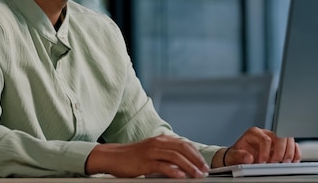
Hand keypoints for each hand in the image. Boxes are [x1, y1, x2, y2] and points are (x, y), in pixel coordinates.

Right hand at [85, 134, 208, 178]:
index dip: (196, 154)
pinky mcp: (144, 162)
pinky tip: (180, 177)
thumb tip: (183, 163)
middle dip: (196, 160)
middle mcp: (157, 143)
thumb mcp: (152, 151)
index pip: (184, 144)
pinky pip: (162, 166)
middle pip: (183, 148)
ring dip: (189, 166)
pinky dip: (173, 171)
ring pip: (175, 157)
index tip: (204, 164)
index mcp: (161, 139)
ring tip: (197, 175)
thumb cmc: (133, 156)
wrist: (113, 156)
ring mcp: (151, 152)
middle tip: (204, 170)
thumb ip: (166, 154)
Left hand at [213, 127, 300, 166]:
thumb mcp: (233, 155)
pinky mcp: (281, 146)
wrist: (238, 158)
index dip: (266, 152)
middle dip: (281, 151)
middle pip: (280, 136)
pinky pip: (293, 146)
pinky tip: (292, 162)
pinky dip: (295, 154)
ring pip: (289, 140)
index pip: (265, 139)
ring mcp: (274, 139)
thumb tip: (248, 157)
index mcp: (254, 133)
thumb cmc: (236, 155)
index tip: (262, 163)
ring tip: (283, 164)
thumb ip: (239, 155)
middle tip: (276, 163)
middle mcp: (265, 134)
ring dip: (289, 153)